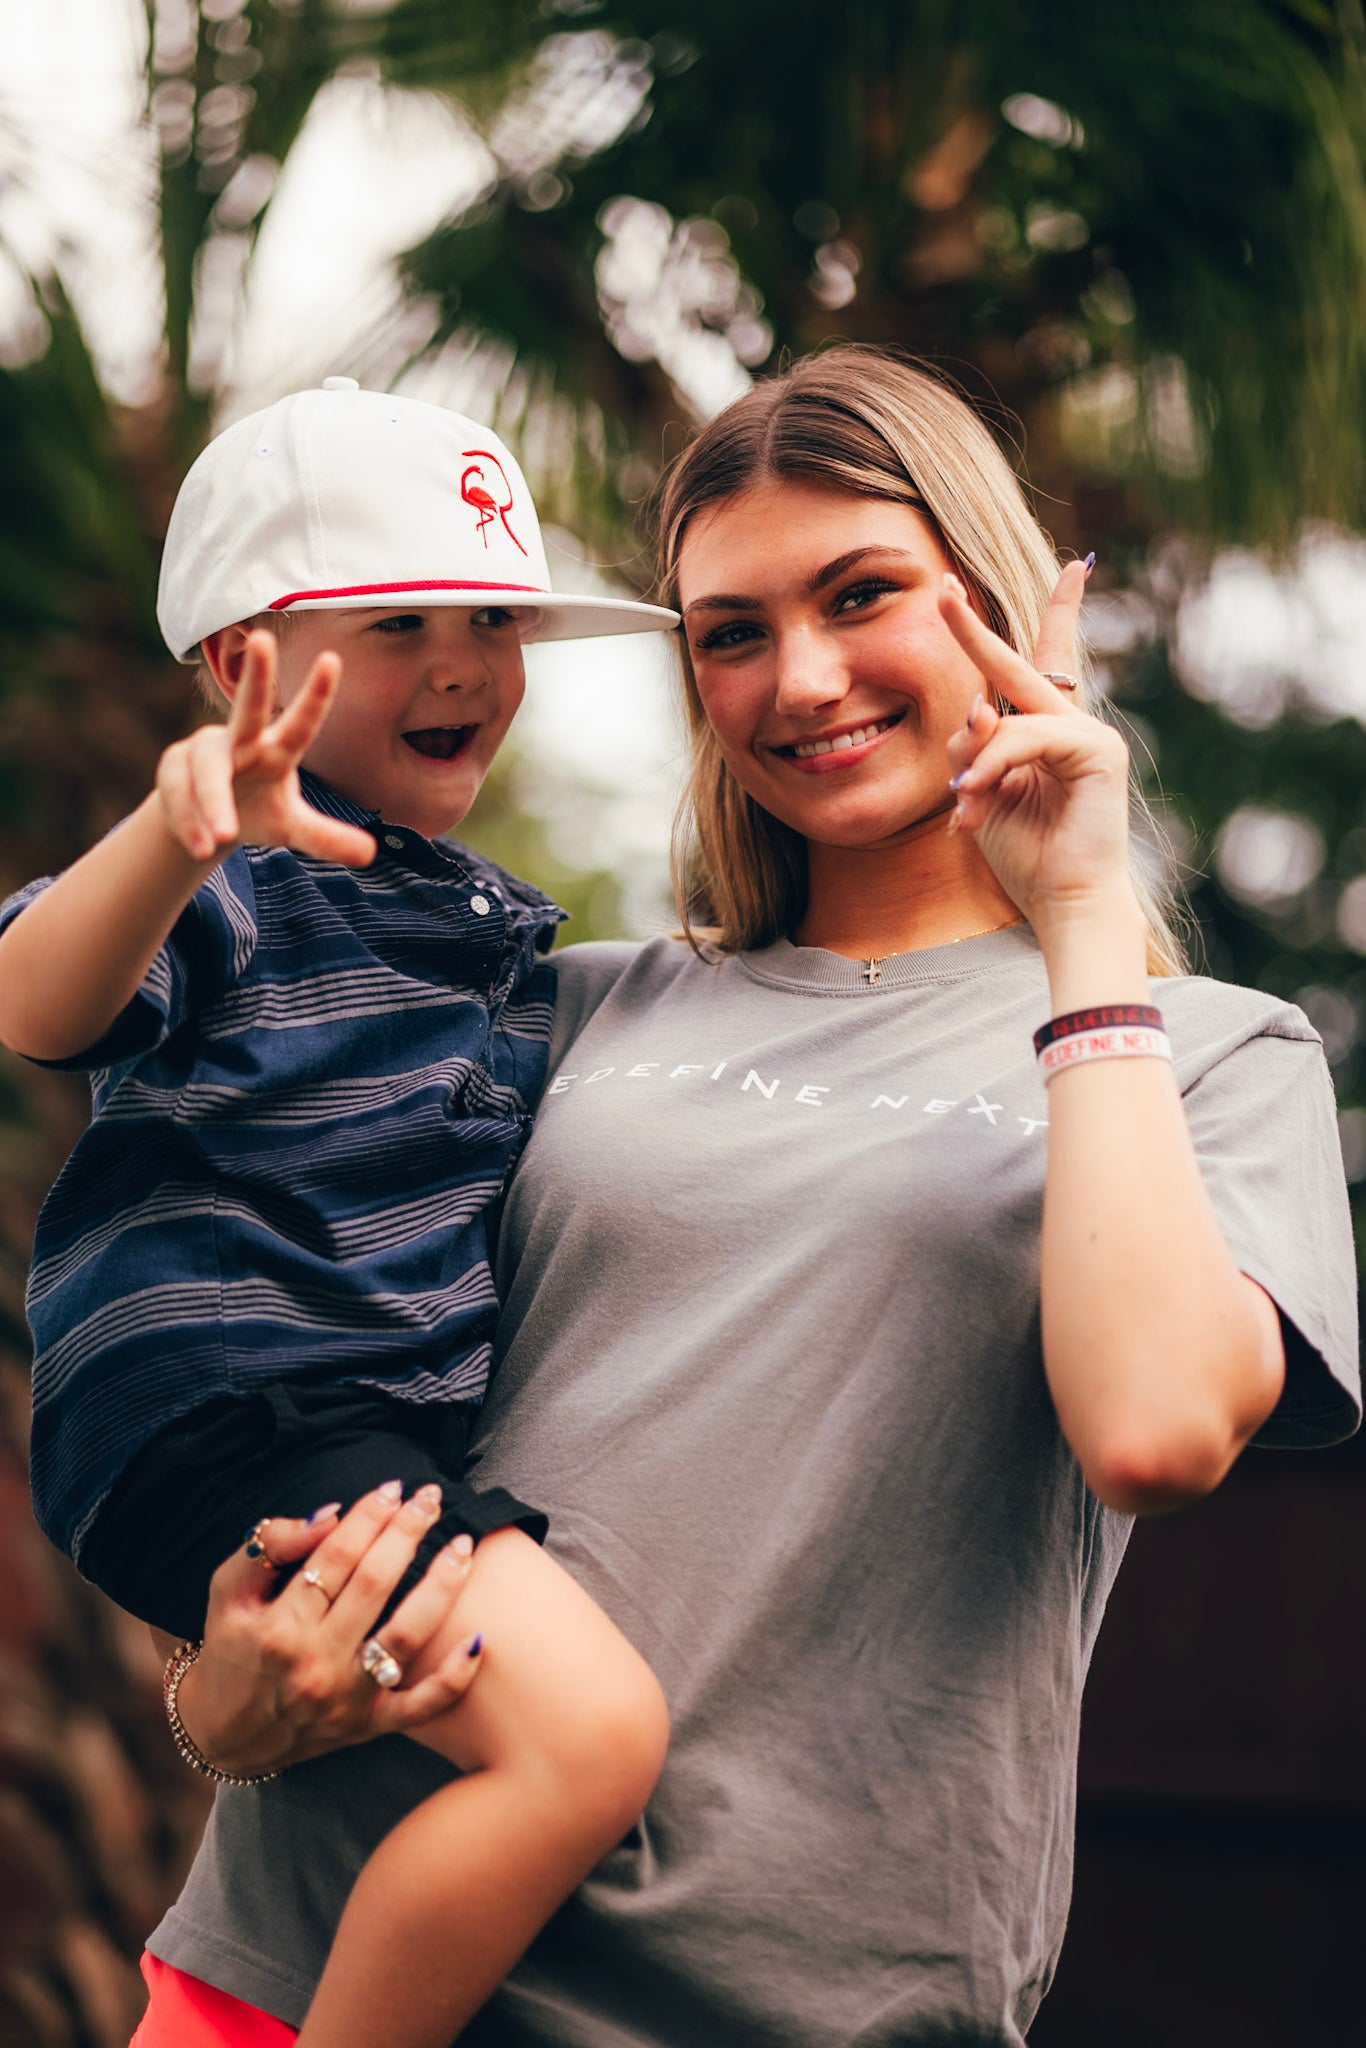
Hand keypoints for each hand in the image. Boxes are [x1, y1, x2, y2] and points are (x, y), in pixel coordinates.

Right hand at [156, 630, 375, 866]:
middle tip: (263, 639)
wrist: (201, 823)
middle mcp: (241, 741)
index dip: (317, 694)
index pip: (301, 722)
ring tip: (223, 837)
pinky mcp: (172, 771)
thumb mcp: (292, 828)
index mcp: (275, 750)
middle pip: (248, 706)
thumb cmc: (256, 810)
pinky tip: (202, 847)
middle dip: (257, 675)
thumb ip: (326, 838)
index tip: (332, 659)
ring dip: (213, 799)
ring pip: (207, 768)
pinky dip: (189, 821)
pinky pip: (178, 794)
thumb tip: (371, 854)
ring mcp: (203, 752)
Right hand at [176, 1486, 482, 1776]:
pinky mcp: (367, 1727)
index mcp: (279, 1626)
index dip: (368, 1515)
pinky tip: (481, 1639)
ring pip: (406, 1635)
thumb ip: (270, 1546)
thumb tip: (329, 1514)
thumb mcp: (227, 1591)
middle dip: (407, 1533)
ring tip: (462, 1545)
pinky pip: (420, 1705)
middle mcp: (315, 1663)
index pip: (335, 1556)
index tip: (392, 1487)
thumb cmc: (230, 1651)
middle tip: (430, 1498)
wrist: (224, 1737)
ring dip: (441, 1586)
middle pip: (374, 1584)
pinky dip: (453, 1677)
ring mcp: (346, 1699)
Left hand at [940, 562, 1136, 936]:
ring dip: (975, 762)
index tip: (1077, 566)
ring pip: (1009, 716)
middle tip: (942, 590)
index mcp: (1046, 732)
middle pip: (1021, 663)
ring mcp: (1091, 735)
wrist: (1065, 904)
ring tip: (965, 804)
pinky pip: (1028, 738)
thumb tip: (974, 709)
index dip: (1059, 613)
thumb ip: (972, 749)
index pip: (1045, 663)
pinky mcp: (1099, 752)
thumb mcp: (980, 795)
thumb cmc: (1027, 855)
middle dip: (972, 630)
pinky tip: (976, 799)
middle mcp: (1071, 724)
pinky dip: (995, 764)